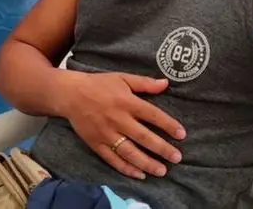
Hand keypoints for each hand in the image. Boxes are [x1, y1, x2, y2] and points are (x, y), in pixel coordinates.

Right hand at [60, 71, 185, 179]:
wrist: (70, 94)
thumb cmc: (99, 84)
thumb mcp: (122, 78)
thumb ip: (144, 83)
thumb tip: (166, 83)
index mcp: (126, 102)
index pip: (152, 115)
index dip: (168, 125)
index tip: (181, 134)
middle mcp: (117, 119)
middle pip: (143, 137)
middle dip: (161, 149)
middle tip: (177, 158)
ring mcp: (106, 133)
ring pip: (129, 152)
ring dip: (146, 163)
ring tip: (161, 170)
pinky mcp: (96, 144)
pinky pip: (112, 159)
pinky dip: (126, 168)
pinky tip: (139, 174)